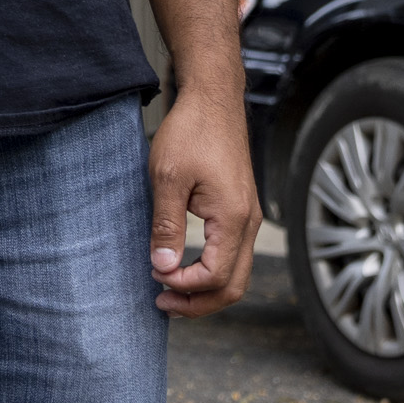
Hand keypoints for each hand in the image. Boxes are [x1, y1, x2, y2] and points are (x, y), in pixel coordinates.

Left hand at [148, 91, 259, 316]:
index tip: (154, 275)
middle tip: (162, 303)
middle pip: (233, 286)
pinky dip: (213, 271)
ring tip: (171, 291)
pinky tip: (185, 266)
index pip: (215, 276)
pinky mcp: (241, 210)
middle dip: (198, 303)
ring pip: (237, 274)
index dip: (184, 286)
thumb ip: (167, 226)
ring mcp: (248, 217)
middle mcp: (249, 223)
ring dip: (206, 290)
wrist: (212, 100)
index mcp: (233, 218)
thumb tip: (163, 267)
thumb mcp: (167, 178)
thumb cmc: (191, 132)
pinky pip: (234, 255)